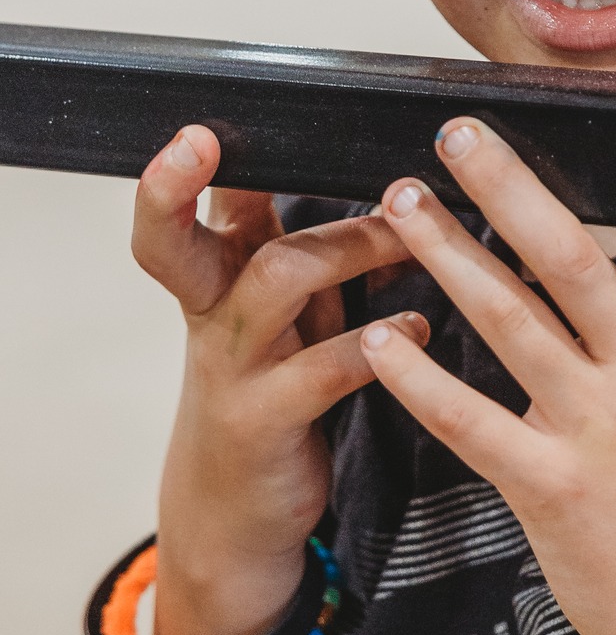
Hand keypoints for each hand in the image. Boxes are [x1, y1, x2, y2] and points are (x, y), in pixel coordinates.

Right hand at [131, 125, 416, 634]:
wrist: (236, 512)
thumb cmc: (273, 386)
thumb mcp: (279, 312)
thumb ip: (306, 245)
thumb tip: (381, 173)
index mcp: (216, 276)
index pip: (189, 205)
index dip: (182, 165)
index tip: (197, 123)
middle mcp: (213, 312)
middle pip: (177, 243)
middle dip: (176, 191)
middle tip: (200, 141)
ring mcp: (234, 367)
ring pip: (274, 281)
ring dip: (348, 246)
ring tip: (410, 234)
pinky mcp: (265, 422)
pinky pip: (322, 370)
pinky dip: (376, 344)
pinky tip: (420, 326)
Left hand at [362, 118, 615, 634]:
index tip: (566, 124)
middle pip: (567, 251)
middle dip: (505, 185)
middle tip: (455, 136)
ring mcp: (595, 424)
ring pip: (506, 316)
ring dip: (446, 252)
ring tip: (401, 206)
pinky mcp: (548, 483)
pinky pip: (466, 417)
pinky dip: (416, 377)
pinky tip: (379, 338)